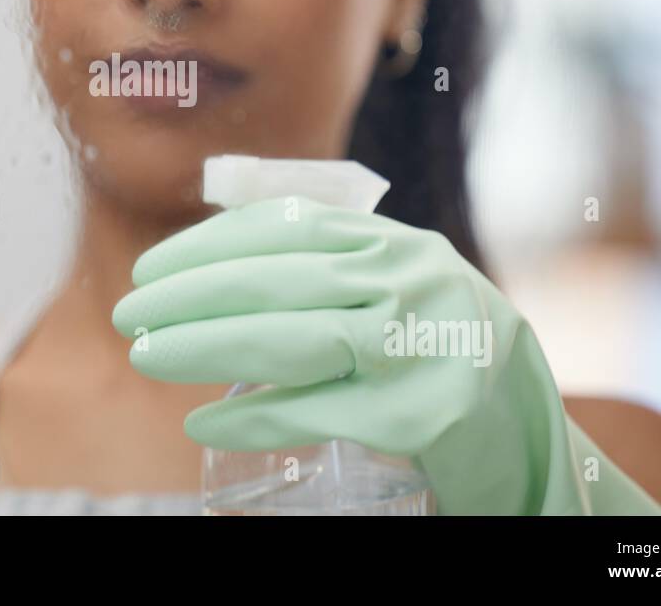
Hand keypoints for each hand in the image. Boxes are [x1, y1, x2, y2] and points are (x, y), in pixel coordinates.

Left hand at [112, 196, 660, 514]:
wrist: (532, 434)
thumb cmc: (445, 353)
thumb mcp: (399, 284)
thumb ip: (328, 264)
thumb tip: (218, 259)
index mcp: (400, 244)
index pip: (289, 227)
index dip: (209, 245)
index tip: (151, 268)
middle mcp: (412, 283)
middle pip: (278, 281)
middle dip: (189, 295)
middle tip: (128, 313)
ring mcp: (420, 348)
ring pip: (294, 338)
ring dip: (205, 345)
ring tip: (145, 355)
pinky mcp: (421, 417)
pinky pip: (319, 410)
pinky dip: (254, 414)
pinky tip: (201, 419)